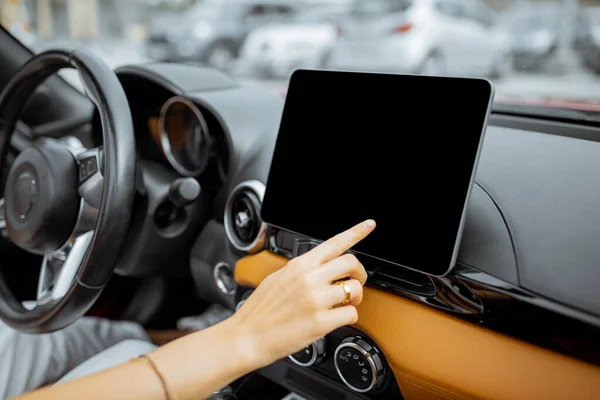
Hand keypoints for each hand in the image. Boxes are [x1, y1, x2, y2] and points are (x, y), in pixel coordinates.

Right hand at [232, 219, 375, 368]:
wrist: (247, 337)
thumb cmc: (259, 311)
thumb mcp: (277, 278)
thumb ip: (301, 270)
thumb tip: (319, 268)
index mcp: (299, 265)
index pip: (334, 243)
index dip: (356, 232)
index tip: (368, 225)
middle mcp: (309, 278)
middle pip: (352, 263)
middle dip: (359, 273)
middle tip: (355, 282)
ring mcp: (316, 300)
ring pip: (356, 289)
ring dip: (355, 298)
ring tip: (343, 304)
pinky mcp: (321, 322)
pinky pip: (351, 315)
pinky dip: (348, 317)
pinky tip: (335, 319)